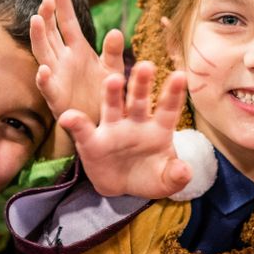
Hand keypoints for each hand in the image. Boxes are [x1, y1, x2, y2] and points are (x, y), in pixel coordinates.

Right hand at [31, 0, 125, 124]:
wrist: (101, 124)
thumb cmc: (105, 95)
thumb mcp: (112, 71)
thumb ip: (112, 52)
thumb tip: (115, 31)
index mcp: (78, 50)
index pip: (67, 22)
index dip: (62, 5)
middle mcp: (64, 60)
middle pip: (51, 33)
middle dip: (48, 16)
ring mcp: (58, 77)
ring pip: (44, 53)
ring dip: (39, 38)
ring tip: (36, 20)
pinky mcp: (57, 98)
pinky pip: (48, 87)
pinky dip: (44, 78)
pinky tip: (42, 69)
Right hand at [59, 61, 191, 198]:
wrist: (123, 188)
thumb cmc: (149, 177)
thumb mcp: (166, 181)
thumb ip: (177, 176)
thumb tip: (184, 171)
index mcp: (158, 128)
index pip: (168, 109)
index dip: (173, 93)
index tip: (180, 76)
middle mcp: (135, 122)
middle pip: (139, 100)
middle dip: (142, 83)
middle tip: (146, 65)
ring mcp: (113, 129)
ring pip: (113, 106)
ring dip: (111, 92)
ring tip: (112, 79)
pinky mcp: (92, 142)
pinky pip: (83, 130)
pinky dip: (75, 122)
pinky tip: (69, 116)